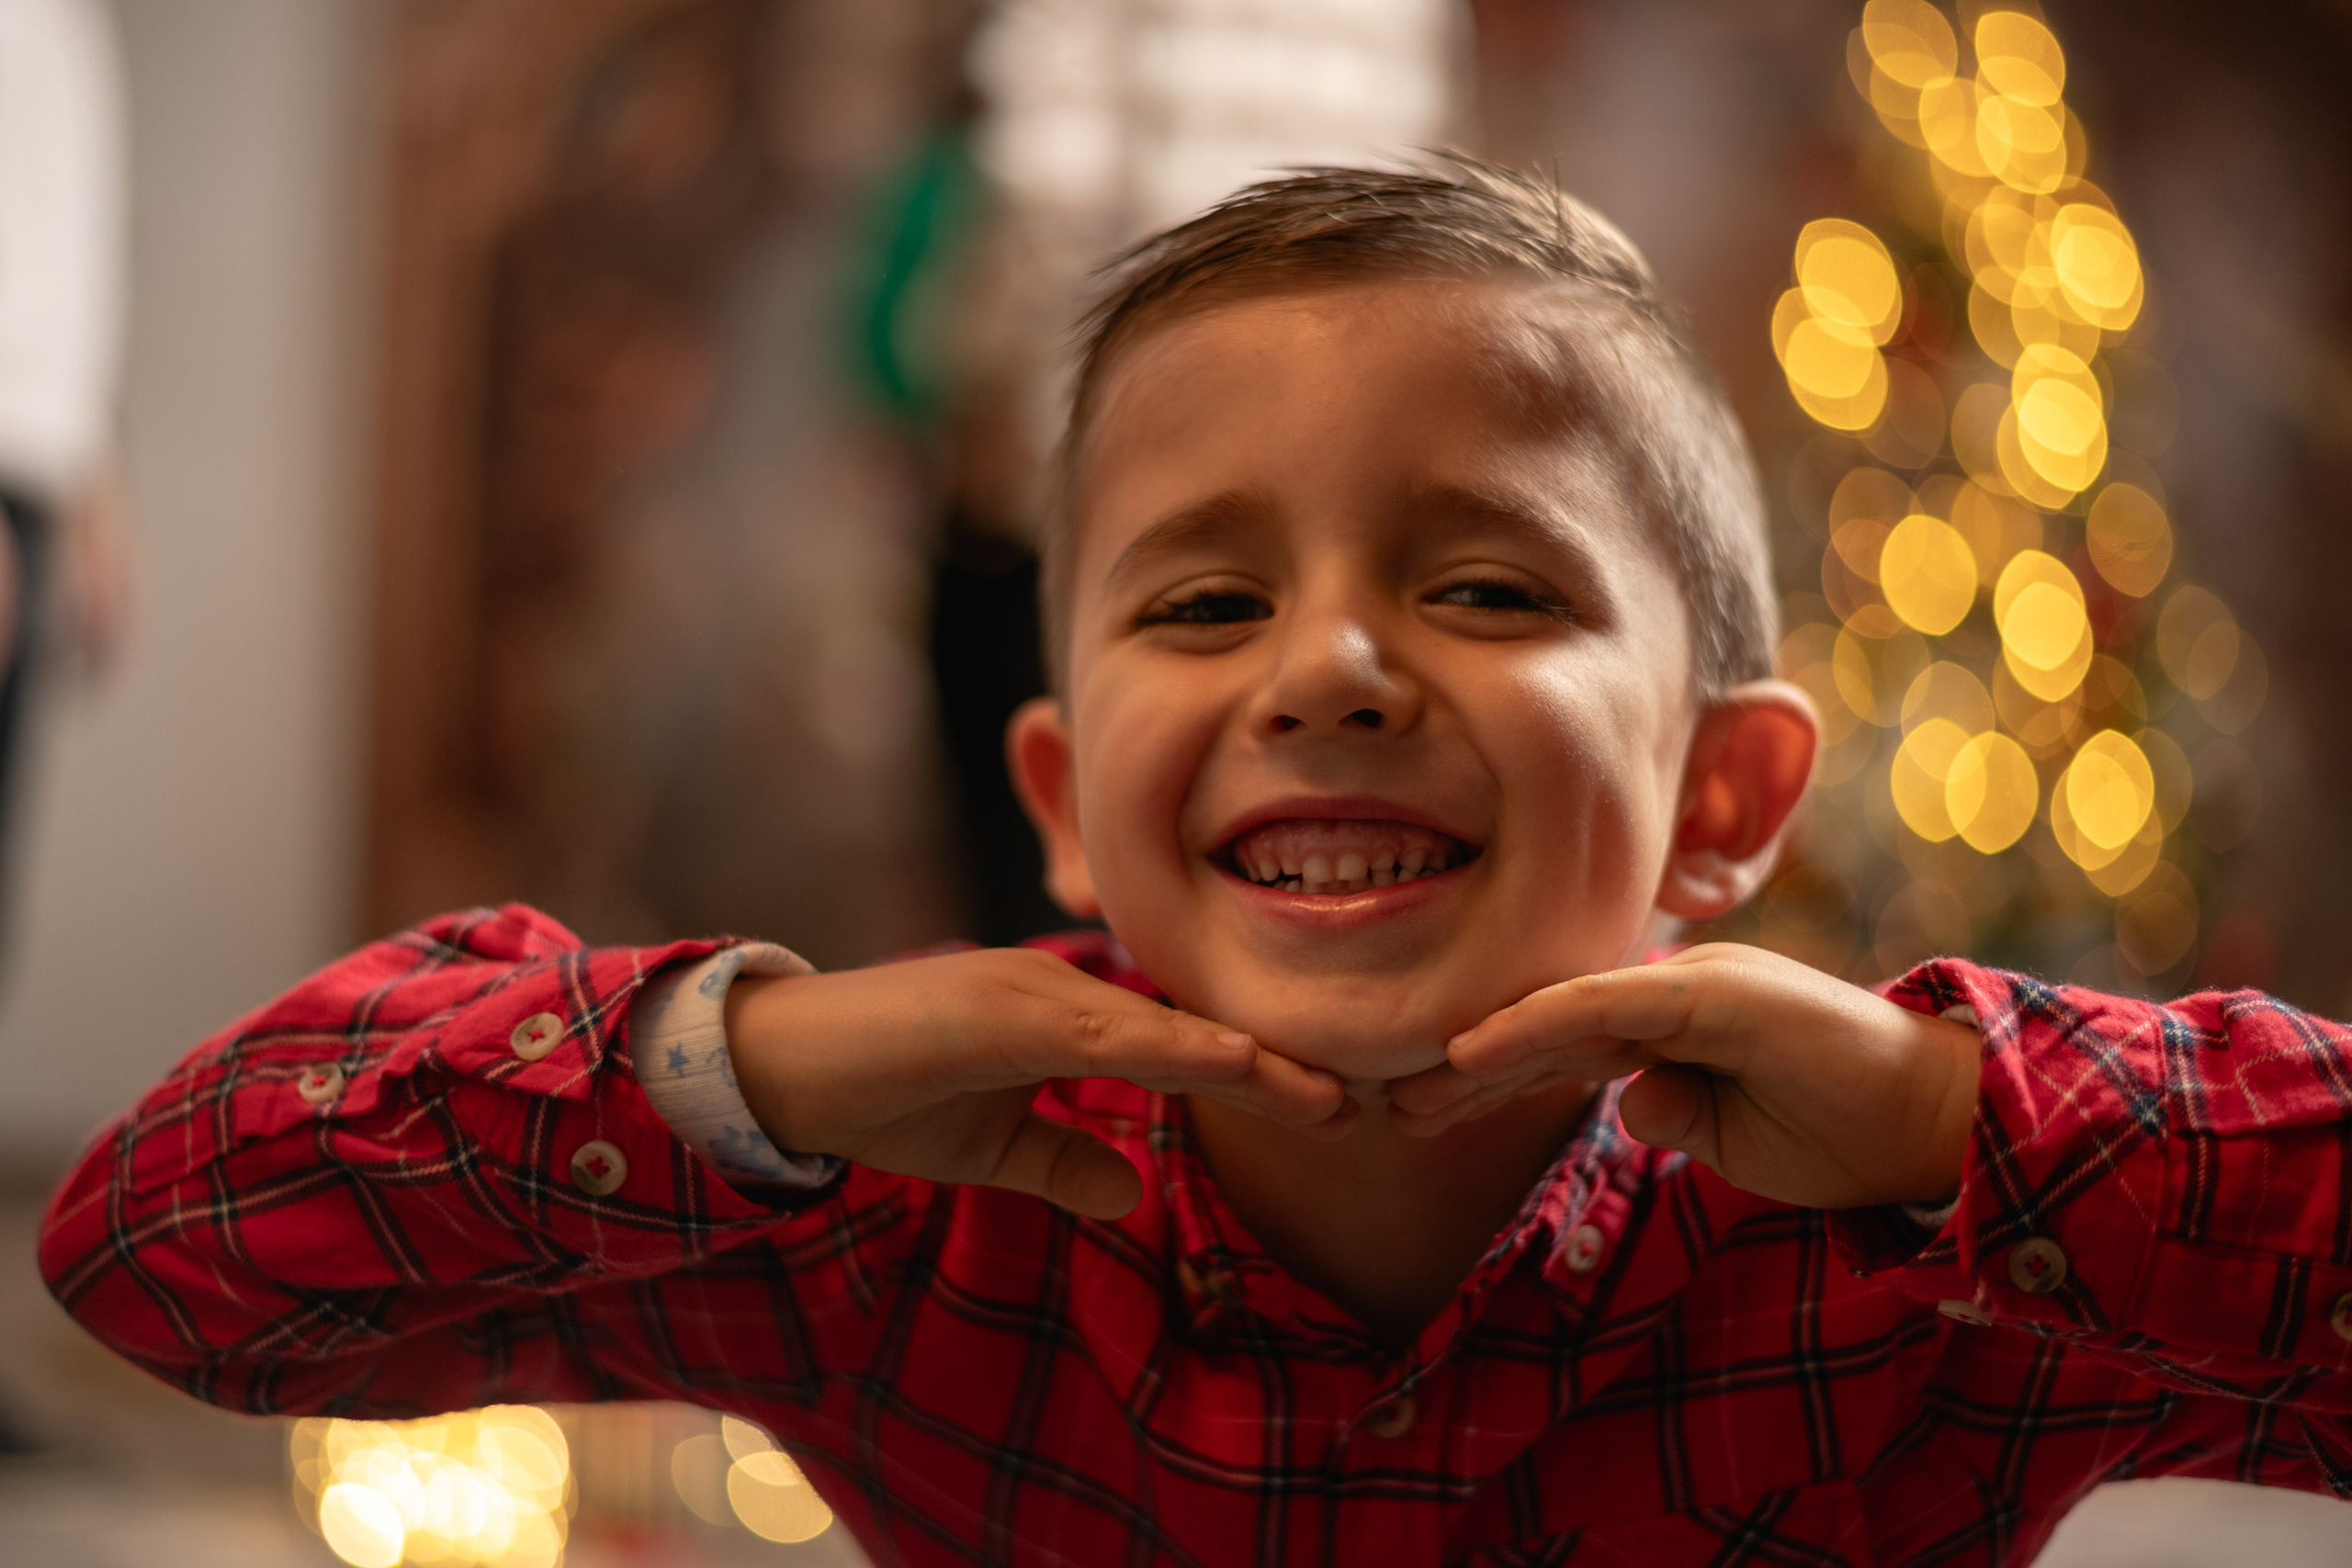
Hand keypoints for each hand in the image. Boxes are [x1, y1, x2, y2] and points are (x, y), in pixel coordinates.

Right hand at [724, 948, 1354, 1218]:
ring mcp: (1033, 991)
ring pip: (1165, 1026)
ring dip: (1250, 1061)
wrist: (777, 1072)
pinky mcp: (999, 1006)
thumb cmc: (880, 1098)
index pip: (1183, 1047)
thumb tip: (1132, 1191)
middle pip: (1194, 1030)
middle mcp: (1064, 992)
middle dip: (1280, 1067)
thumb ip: (1062, 1160)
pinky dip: (1173, 1047)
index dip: (1260, 1075)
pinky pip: (1104, 1031)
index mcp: (1068, 1019)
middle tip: (1372, 1101)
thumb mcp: (989, 1148)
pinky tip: (1233, 1064)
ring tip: (1331, 1095)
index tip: (1337, 1108)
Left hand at [1386, 944, 1979, 1208]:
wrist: (1943, 1126)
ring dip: (1484, 1053)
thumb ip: (1675, 1113)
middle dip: (1469, 1066)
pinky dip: (1539, 1025)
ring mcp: (1698, 984)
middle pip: (1553, 1026)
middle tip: (1391, 1100)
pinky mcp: (1717, 995)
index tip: (1428, 1104)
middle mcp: (1680, 990)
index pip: (1570, 1044)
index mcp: (1683, 1021)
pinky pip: (1610, 1007)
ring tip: (1410, 1088)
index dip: (1497, 1071)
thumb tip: (1628, 1105)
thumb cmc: (1849, 1135)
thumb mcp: (1735, 1140)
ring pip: (1567, 1012)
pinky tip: (1475, 1048)